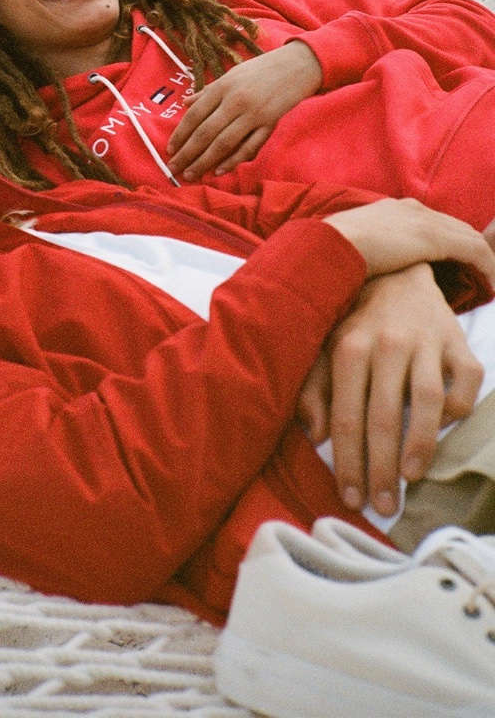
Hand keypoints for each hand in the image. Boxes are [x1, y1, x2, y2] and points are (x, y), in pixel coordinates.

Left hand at [166, 41, 321, 180]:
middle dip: (187, 153)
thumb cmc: (258, 71)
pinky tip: (218, 171)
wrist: (296, 66)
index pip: (194, 115)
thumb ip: (207, 92)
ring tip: (192, 174)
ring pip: (223, 143)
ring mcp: (253, 114)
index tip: (169, 150)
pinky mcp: (269, 124)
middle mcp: (235, 101)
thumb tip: (185, 103)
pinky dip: (232, 161)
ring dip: (204, 161)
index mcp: (222, 87)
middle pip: (205, 132)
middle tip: (175, 168)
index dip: (180, 135)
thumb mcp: (230, 76)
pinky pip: (248, 147)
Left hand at [297, 264, 483, 516]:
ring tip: (411, 479)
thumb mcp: (324, 348)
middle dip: (381, 469)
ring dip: (420, 447)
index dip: (348, 462)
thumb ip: (314, 389)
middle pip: (384, 417)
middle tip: (383, 505)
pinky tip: (445, 431)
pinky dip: (458, 409)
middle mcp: (386, 344)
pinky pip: (465, 383)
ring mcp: (426, 342)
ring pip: (427, 403)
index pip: (346, 417)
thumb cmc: (355, 322)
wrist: (397, 273)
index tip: (350, 497)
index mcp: (348, 348)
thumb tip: (314, 434)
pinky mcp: (457, 342)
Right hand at [324, 198, 494, 287]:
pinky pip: (476, 253)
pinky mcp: (436, 239)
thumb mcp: (350, 249)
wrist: (328, 246)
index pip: (430, 224)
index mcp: (392, 210)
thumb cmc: (329, 253)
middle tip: (478, 272)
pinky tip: (490, 286)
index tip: (451, 263)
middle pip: (455, 227)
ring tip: (488, 281)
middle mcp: (412, 209)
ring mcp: (425, 221)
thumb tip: (363, 273)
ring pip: (469, 239)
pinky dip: (487, 269)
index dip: (445, 242)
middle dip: (470, 248)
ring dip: (482, 261)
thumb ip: (366, 254)